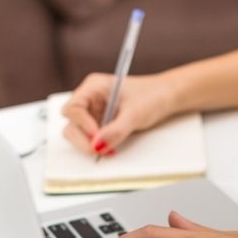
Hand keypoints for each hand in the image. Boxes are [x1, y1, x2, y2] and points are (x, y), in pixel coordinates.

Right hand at [61, 72, 179, 156]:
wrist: (167, 97)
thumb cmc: (153, 96)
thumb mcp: (136, 114)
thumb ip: (116, 130)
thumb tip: (97, 146)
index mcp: (93, 87)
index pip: (73, 108)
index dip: (82, 124)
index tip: (96, 136)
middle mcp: (89, 98)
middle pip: (71, 122)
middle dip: (83, 138)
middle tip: (100, 150)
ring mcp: (93, 112)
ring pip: (78, 133)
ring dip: (90, 144)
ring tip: (109, 151)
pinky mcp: (100, 124)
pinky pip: (91, 138)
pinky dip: (98, 146)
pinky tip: (112, 149)